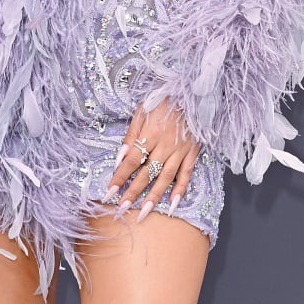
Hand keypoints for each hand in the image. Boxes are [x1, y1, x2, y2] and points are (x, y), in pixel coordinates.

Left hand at [104, 98, 202, 219]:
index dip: (120, 177)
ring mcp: (181, 150)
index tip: (109, 192)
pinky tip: (173, 204)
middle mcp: (166, 144)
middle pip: (147, 172)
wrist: (193, 92)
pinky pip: (187, 174)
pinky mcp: (193, 152)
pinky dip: (181, 189)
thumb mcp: (143, 110)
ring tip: (144, 212)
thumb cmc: (165, 99)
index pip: (132, 160)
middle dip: (134, 191)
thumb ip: (131, 134)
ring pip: (166, 177)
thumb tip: (120, 157)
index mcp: (151, 133)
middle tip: (122, 208)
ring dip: (155, 196)